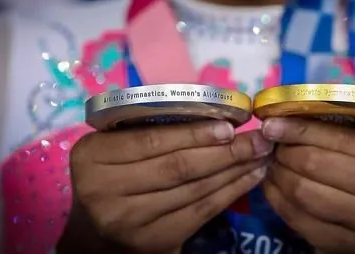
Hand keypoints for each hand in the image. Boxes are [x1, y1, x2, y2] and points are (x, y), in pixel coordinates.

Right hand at [59, 121, 272, 252]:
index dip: (194, 133)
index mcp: (93, 156)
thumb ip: (147, 128)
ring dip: (235, 171)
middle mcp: (105, 190)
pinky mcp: (155, 241)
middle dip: (225, 151)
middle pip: (178, 167)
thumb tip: (211, 113)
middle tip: (259, 139)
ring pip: (194, 190)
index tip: (230, 125)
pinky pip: (201, 212)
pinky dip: (231, 192)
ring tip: (260, 155)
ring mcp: (130, 220)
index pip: (152, 141)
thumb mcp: (113, 145)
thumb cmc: (109, 173)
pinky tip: (250, 177)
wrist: (94, 228)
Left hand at [261, 118, 354, 253]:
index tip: (271, 124)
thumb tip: (284, 119)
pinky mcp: (347, 246)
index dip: (297, 129)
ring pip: (303, 192)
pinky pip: (299, 219)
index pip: (336, 136)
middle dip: (284, 152)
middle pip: (314, 164)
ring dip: (278, 176)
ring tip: (274, 166)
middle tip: (275, 147)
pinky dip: (278, 201)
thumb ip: (343, 128)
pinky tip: (275, 188)